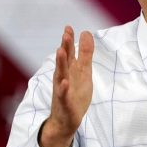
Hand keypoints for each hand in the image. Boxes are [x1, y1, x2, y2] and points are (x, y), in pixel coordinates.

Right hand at [39, 26, 93, 146]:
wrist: (66, 119)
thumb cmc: (75, 93)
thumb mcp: (84, 72)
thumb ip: (85, 53)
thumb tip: (86, 33)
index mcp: (69, 70)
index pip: (68, 53)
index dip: (68, 41)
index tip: (69, 27)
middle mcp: (63, 77)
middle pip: (64, 60)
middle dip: (65, 47)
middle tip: (66, 33)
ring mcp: (62, 90)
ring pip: (61, 74)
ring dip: (60, 63)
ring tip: (60, 51)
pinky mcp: (65, 102)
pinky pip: (63, 94)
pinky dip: (63, 88)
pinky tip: (64, 81)